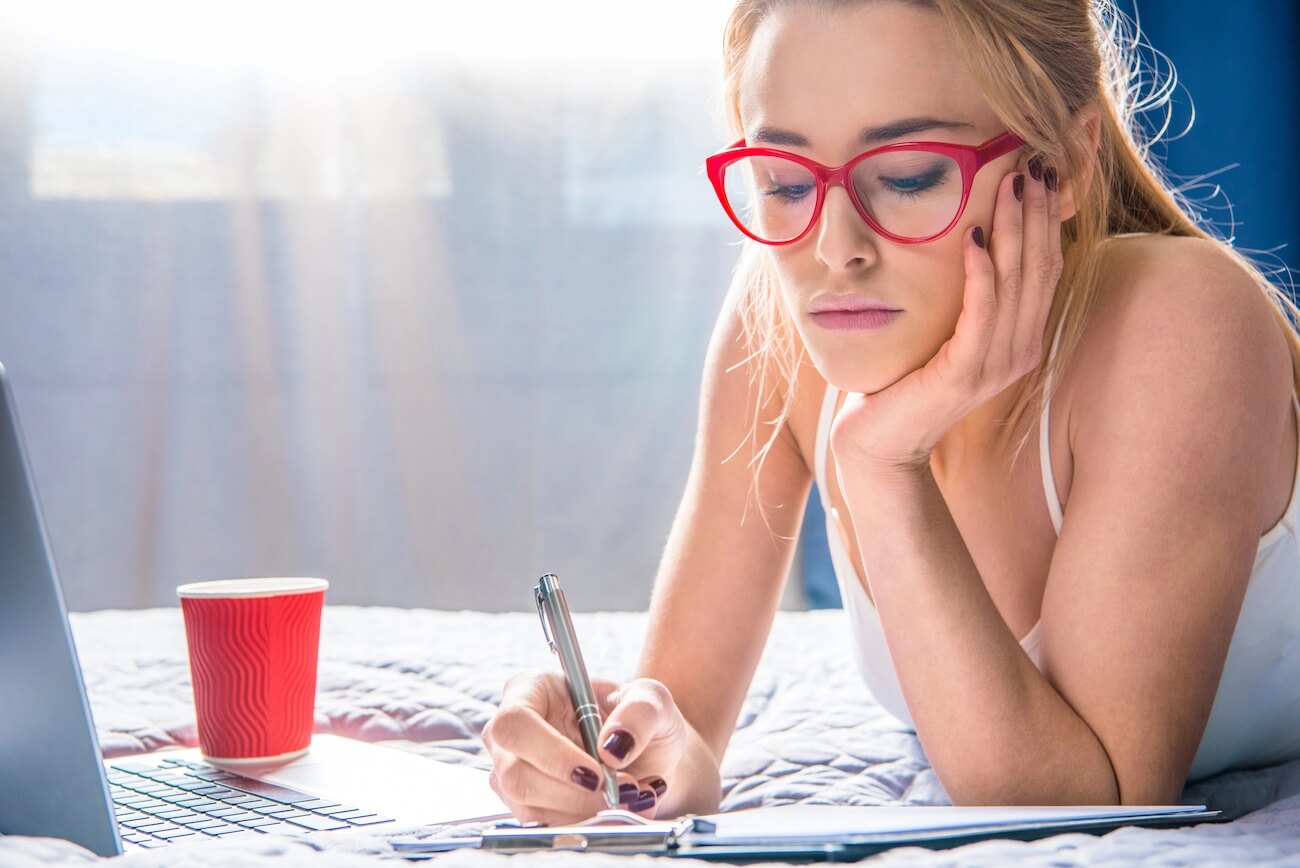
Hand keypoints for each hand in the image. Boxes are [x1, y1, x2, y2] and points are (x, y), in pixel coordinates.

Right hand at [482, 673, 687, 824]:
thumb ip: (639, 713)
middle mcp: (515, 732)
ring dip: (583, 811)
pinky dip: (584, 824)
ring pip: (528, 805)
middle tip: (622, 791)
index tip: (595, 774)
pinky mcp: (526, 804)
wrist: (650, 758)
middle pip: (515, 772)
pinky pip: (543, 825)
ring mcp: (513, 770)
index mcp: (532, 690)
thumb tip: (612, 749)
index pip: (515, 723)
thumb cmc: (641, 720)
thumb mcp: (653, 700)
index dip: (551, 754)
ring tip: (628, 798)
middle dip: (573, 793)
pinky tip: (613, 811)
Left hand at [830, 159, 1062, 474]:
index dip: (1048, 216)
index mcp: (1021, 338)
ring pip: (1016, 282)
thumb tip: (972, 233)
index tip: (1043, 167)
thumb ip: (969, 296)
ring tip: (1013, 180)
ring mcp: (996, 364)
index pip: (1046, 265)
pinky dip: (981, 272)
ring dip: (1015, 227)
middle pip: (1040, 266)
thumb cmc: (905, 380)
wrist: (880, 442)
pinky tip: (974, 236)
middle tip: (1036, 158)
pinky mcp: (964, 373)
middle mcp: (1019, 350)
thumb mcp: (947, 331)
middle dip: (1040, 209)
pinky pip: (981, 314)